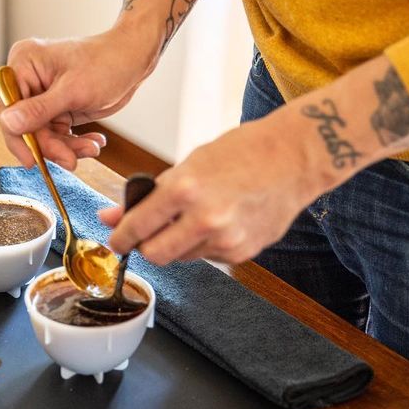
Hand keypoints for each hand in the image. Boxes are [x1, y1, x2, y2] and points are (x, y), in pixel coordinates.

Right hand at [0, 27, 157, 169]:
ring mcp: (42, 96)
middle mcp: (28, 79)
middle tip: (71, 160)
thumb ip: (39, 110)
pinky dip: (74, 143)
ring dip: (67, 147)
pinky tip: (93, 142)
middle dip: (50, 145)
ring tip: (92, 148)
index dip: (19, 136)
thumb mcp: (73, 90)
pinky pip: (57, 134)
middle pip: (25, 126)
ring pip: (43, 135)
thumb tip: (8, 123)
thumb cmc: (106, 62)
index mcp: (23, 64)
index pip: (8, 107)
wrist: (133, 60)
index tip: (33, 160)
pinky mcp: (56, 108)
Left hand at [99, 116, 320, 264]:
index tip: (116, 240)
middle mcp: (205, 219)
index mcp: (185, 189)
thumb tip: (111, 216)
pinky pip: (209, 257)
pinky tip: (219, 222)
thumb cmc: (244, 151)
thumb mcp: (190, 164)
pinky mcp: (243, 252)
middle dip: (145, 248)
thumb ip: (151, 195)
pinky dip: (205, 244)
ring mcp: (226, 239)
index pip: (136, 227)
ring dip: (178, 244)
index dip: (120, 237)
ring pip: (182, 257)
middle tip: (146, 236)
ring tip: (194, 217)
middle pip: (155, 255)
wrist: (297, 157)